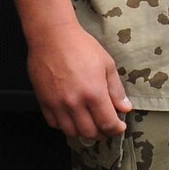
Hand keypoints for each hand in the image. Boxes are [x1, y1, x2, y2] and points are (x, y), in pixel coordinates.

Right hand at [27, 23, 132, 139]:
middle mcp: (75, 103)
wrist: (52, 36)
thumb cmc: (81, 46)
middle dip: (101, 133)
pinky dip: (65, 125)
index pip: (107, 123)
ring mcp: (57, 104)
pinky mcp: (44, 102)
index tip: (119, 126)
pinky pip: (54, 124)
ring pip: (71, 132)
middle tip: (105, 126)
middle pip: (89, 132)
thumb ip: (116, 90)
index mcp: (94, 93)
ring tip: (90, 123)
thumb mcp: (106, 64)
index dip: (116, 129)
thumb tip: (125, 108)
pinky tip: (72, 117)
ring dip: (83, 132)